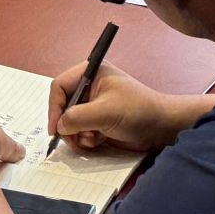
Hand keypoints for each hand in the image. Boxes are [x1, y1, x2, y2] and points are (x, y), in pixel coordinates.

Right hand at [46, 62, 185, 153]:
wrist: (160, 127)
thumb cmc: (136, 111)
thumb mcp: (104, 112)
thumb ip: (77, 117)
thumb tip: (59, 126)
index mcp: (91, 72)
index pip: (60, 87)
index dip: (54, 107)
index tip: (55, 128)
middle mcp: (90, 87)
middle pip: (63, 106)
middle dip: (67, 125)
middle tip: (73, 139)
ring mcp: (94, 105)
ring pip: (70, 122)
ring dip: (78, 134)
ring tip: (92, 139)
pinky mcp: (99, 121)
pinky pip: (81, 131)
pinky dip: (86, 139)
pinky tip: (100, 140)